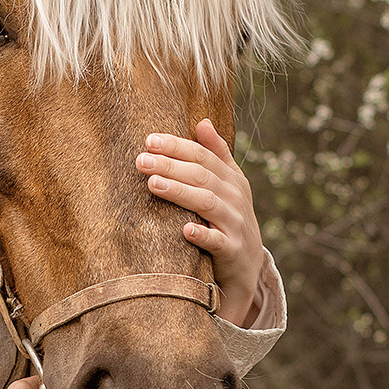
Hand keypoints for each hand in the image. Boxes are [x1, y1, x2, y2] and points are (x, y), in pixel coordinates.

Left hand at [136, 119, 263, 325]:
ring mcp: (235, 224)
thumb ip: (217, 155)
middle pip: (201, 176)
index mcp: (232, 179)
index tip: (149, 140)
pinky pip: (217, 241)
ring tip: (153, 184)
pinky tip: (184, 229)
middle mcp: (235, 198)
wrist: (248, 267)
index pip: (203, 155)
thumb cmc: (229, 220)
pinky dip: (202, 234)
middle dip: (170, 165)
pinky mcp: (232, 250)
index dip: (177, 146)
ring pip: (207, 203)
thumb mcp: (229, 186)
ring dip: (179, 192)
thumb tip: (203, 122)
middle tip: (141, 160)